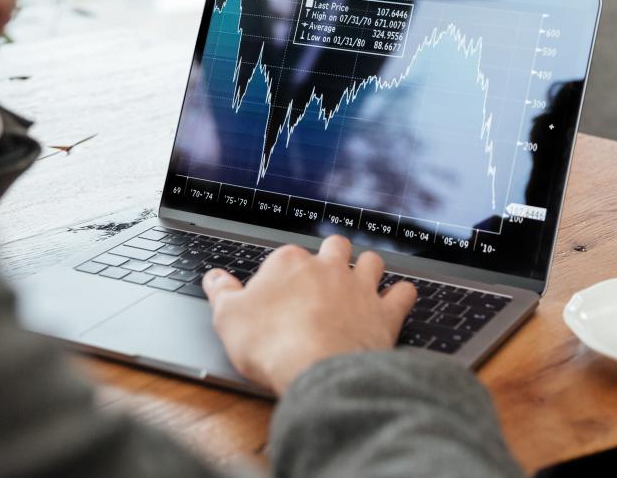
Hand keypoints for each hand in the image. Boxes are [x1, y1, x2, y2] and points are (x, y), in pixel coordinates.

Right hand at [203, 235, 416, 394]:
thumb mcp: (228, 318)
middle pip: (334, 247)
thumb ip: (221, 293)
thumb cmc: (271, 343)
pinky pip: (403, 292)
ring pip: (371, 260)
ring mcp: (359, 287)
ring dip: (368, 267)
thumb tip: (213, 278)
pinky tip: (398, 297)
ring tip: (361, 279)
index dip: (283, 275)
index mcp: (288, 263)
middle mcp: (327, 267)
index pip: (286, 257)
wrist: (317, 368)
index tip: (278, 292)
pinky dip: (401, 294)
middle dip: (332, 257)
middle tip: (324, 275)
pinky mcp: (384, 312)